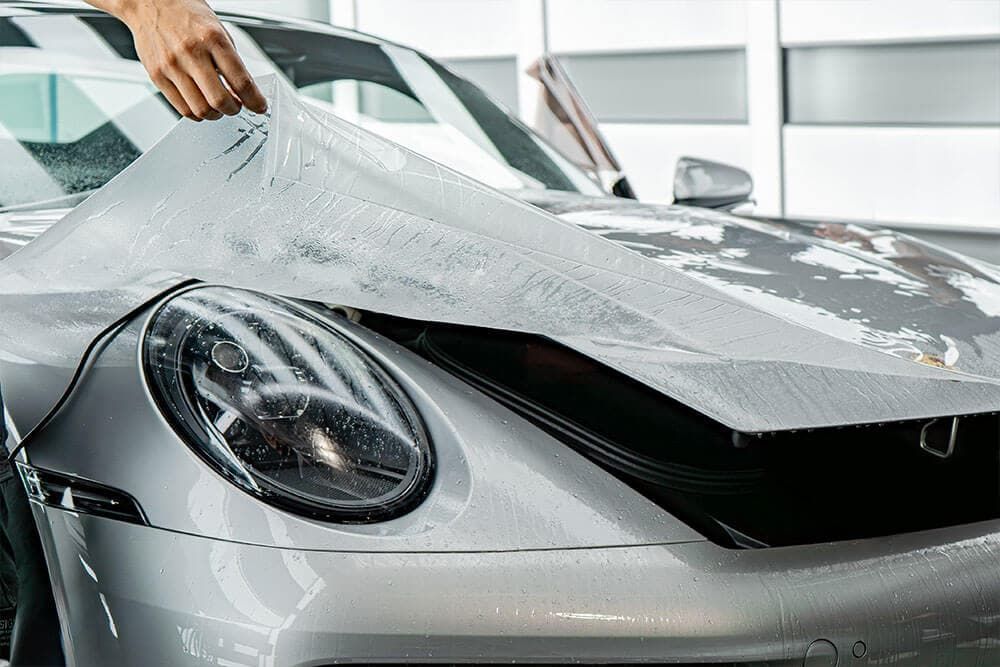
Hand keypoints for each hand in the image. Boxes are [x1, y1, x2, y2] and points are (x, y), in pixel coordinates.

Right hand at [86, 0, 267, 119]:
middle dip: (234, 110)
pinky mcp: (157, 76)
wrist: (150, 3)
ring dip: (215, 114)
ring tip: (217, 106)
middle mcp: (191, 52)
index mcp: (213, 39)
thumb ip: (232, 61)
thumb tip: (245, 91)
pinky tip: (200, 104)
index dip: (254, 101)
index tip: (259, 107)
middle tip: (236, 106)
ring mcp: (172, 65)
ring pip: (200, 109)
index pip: (241, 81)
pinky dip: (196, 113)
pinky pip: (181, 108)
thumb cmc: (187, 15)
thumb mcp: (219, 31)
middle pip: (220, 100)